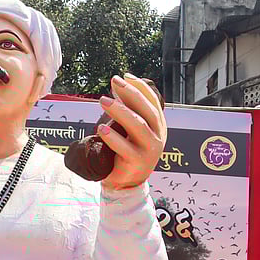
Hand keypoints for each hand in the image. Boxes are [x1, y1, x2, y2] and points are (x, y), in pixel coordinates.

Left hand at [98, 74, 166, 190]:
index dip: (140, 87)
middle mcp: (157, 137)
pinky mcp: (137, 163)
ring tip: (103, 101)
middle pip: (148, 111)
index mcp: (158, 126)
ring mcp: (149, 151)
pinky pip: (125, 149)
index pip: (153, 101)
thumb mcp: (131, 130)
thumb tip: (117, 85)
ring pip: (138, 126)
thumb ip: (129, 111)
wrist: (126, 183)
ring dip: (120, 112)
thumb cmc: (127, 152)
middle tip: (114, 81)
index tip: (125, 76)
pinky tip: (101, 129)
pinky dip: (113, 138)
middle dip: (131, 94)